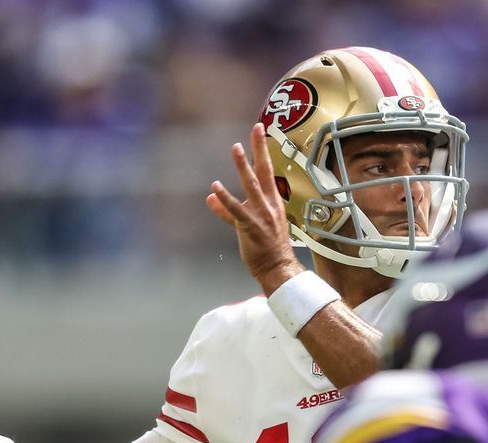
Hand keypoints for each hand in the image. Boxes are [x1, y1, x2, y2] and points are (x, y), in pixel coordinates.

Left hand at [206, 122, 304, 293]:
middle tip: (256, 128)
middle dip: (260, 149)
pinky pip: (237, 210)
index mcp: (272, 201)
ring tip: (236, 148)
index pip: (268, 171)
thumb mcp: (248, 223)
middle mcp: (269, 204)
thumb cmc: (266, 247)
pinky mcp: (251, 227)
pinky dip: (225, 199)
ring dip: (244, 166)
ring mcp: (262, 215)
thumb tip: (209, 198)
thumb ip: (228, 210)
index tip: (259, 130)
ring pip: (252, 186)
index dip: (263, 150)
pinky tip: (215, 187)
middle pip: (265, 171)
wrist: (277, 268)